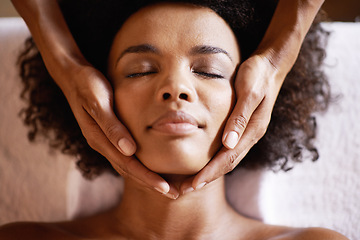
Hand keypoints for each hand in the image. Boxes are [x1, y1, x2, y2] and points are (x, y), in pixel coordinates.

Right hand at [58, 63, 177, 198]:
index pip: (128, 165)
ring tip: (166, 186)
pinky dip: (139, 164)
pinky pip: (125, 155)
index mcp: (100, 139)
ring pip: (127, 165)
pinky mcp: (107, 134)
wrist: (72, 75)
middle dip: (150, 183)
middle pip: (128, 170)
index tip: (166, 189)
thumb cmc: (87, 84)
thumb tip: (129, 151)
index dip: (147, 178)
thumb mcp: (98, 101)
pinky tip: (149, 166)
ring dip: (146, 177)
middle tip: (174, 194)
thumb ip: (112, 126)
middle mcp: (102, 144)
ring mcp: (104, 140)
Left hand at [180, 54, 283, 192]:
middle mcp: (250, 136)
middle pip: (227, 164)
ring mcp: (247, 133)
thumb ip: (240, 117)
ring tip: (190, 182)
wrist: (270, 65)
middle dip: (207, 178)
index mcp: (253, 130)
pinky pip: (228, 150)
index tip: (194, 184)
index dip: (211, 172)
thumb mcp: (249, 91)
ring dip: (210, 172)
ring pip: (228, 159)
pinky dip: (215, 160)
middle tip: (185, 190)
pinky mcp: (243, 128)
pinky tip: (203, 162)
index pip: (229, 158)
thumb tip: (228, 143)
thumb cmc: (257, 75)